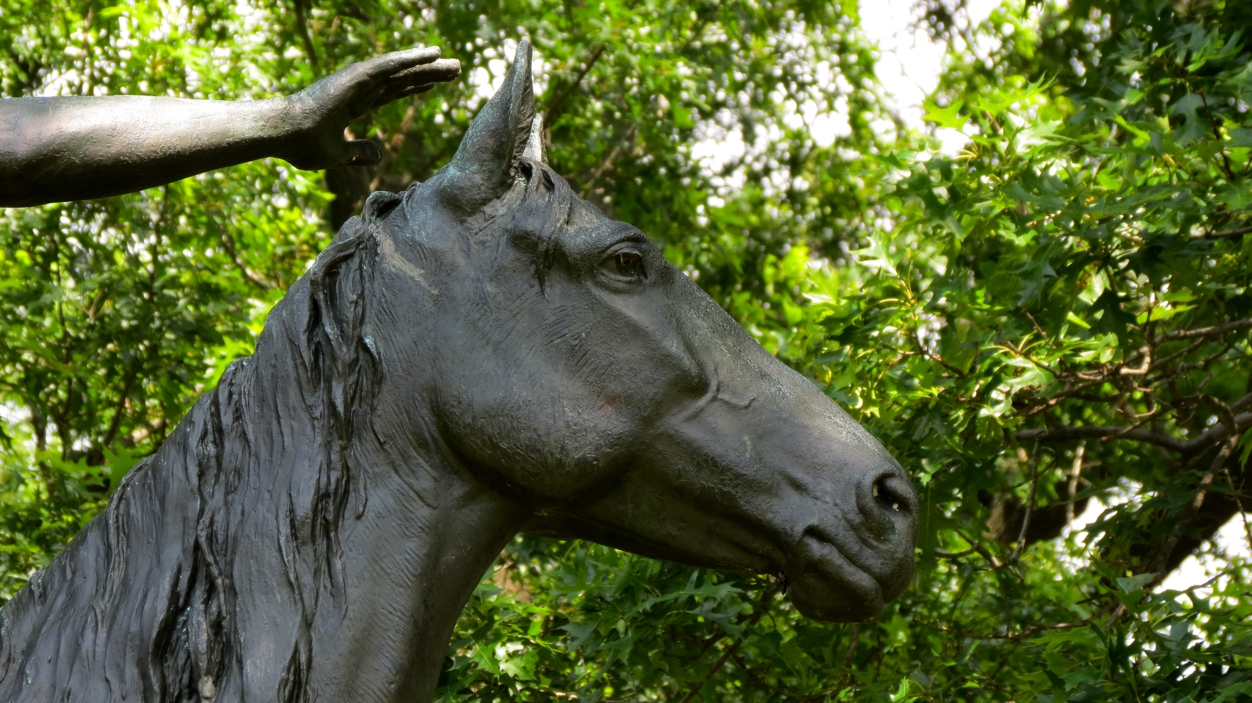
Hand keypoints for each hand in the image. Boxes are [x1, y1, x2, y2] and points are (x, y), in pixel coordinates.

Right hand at [279, 46, 460, 169]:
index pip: (391, 93)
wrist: (283, 136)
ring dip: (427, 64)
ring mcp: (357, 81)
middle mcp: (359, 88)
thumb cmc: (302, 145)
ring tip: (452, 62)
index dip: (414, 87)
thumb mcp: (337, 155)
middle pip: (402, 79)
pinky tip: (431, 54)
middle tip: (454, 69)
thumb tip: (377, 154)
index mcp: (354, 104)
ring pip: (400, 69)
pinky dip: (410, 58)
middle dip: (429, 74)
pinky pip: (389, 66)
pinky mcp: (355, 78)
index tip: (433, 83)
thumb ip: (357, 152)